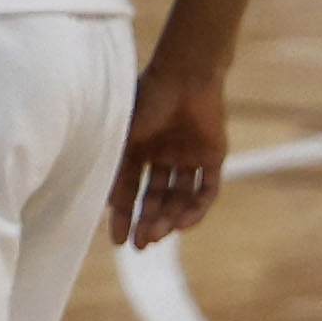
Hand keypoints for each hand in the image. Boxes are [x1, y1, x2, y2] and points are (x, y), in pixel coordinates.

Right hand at [119, 50, 229, 246]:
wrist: (185, 75)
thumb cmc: (147, 99)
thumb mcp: (122, 136)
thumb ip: (115, 165)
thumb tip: (108, 204)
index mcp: (137, 149)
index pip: (129, 191)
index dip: (123, 216)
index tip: (117, 241)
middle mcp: (162, 156)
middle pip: (155, 199)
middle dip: (147, 222)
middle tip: (141, 245)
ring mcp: (188, 157)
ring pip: (180, 198)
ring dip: (170, 218)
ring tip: (160, 235)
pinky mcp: (213, 157)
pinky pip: (206, 190)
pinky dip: (196, 208)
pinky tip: (183, 224)